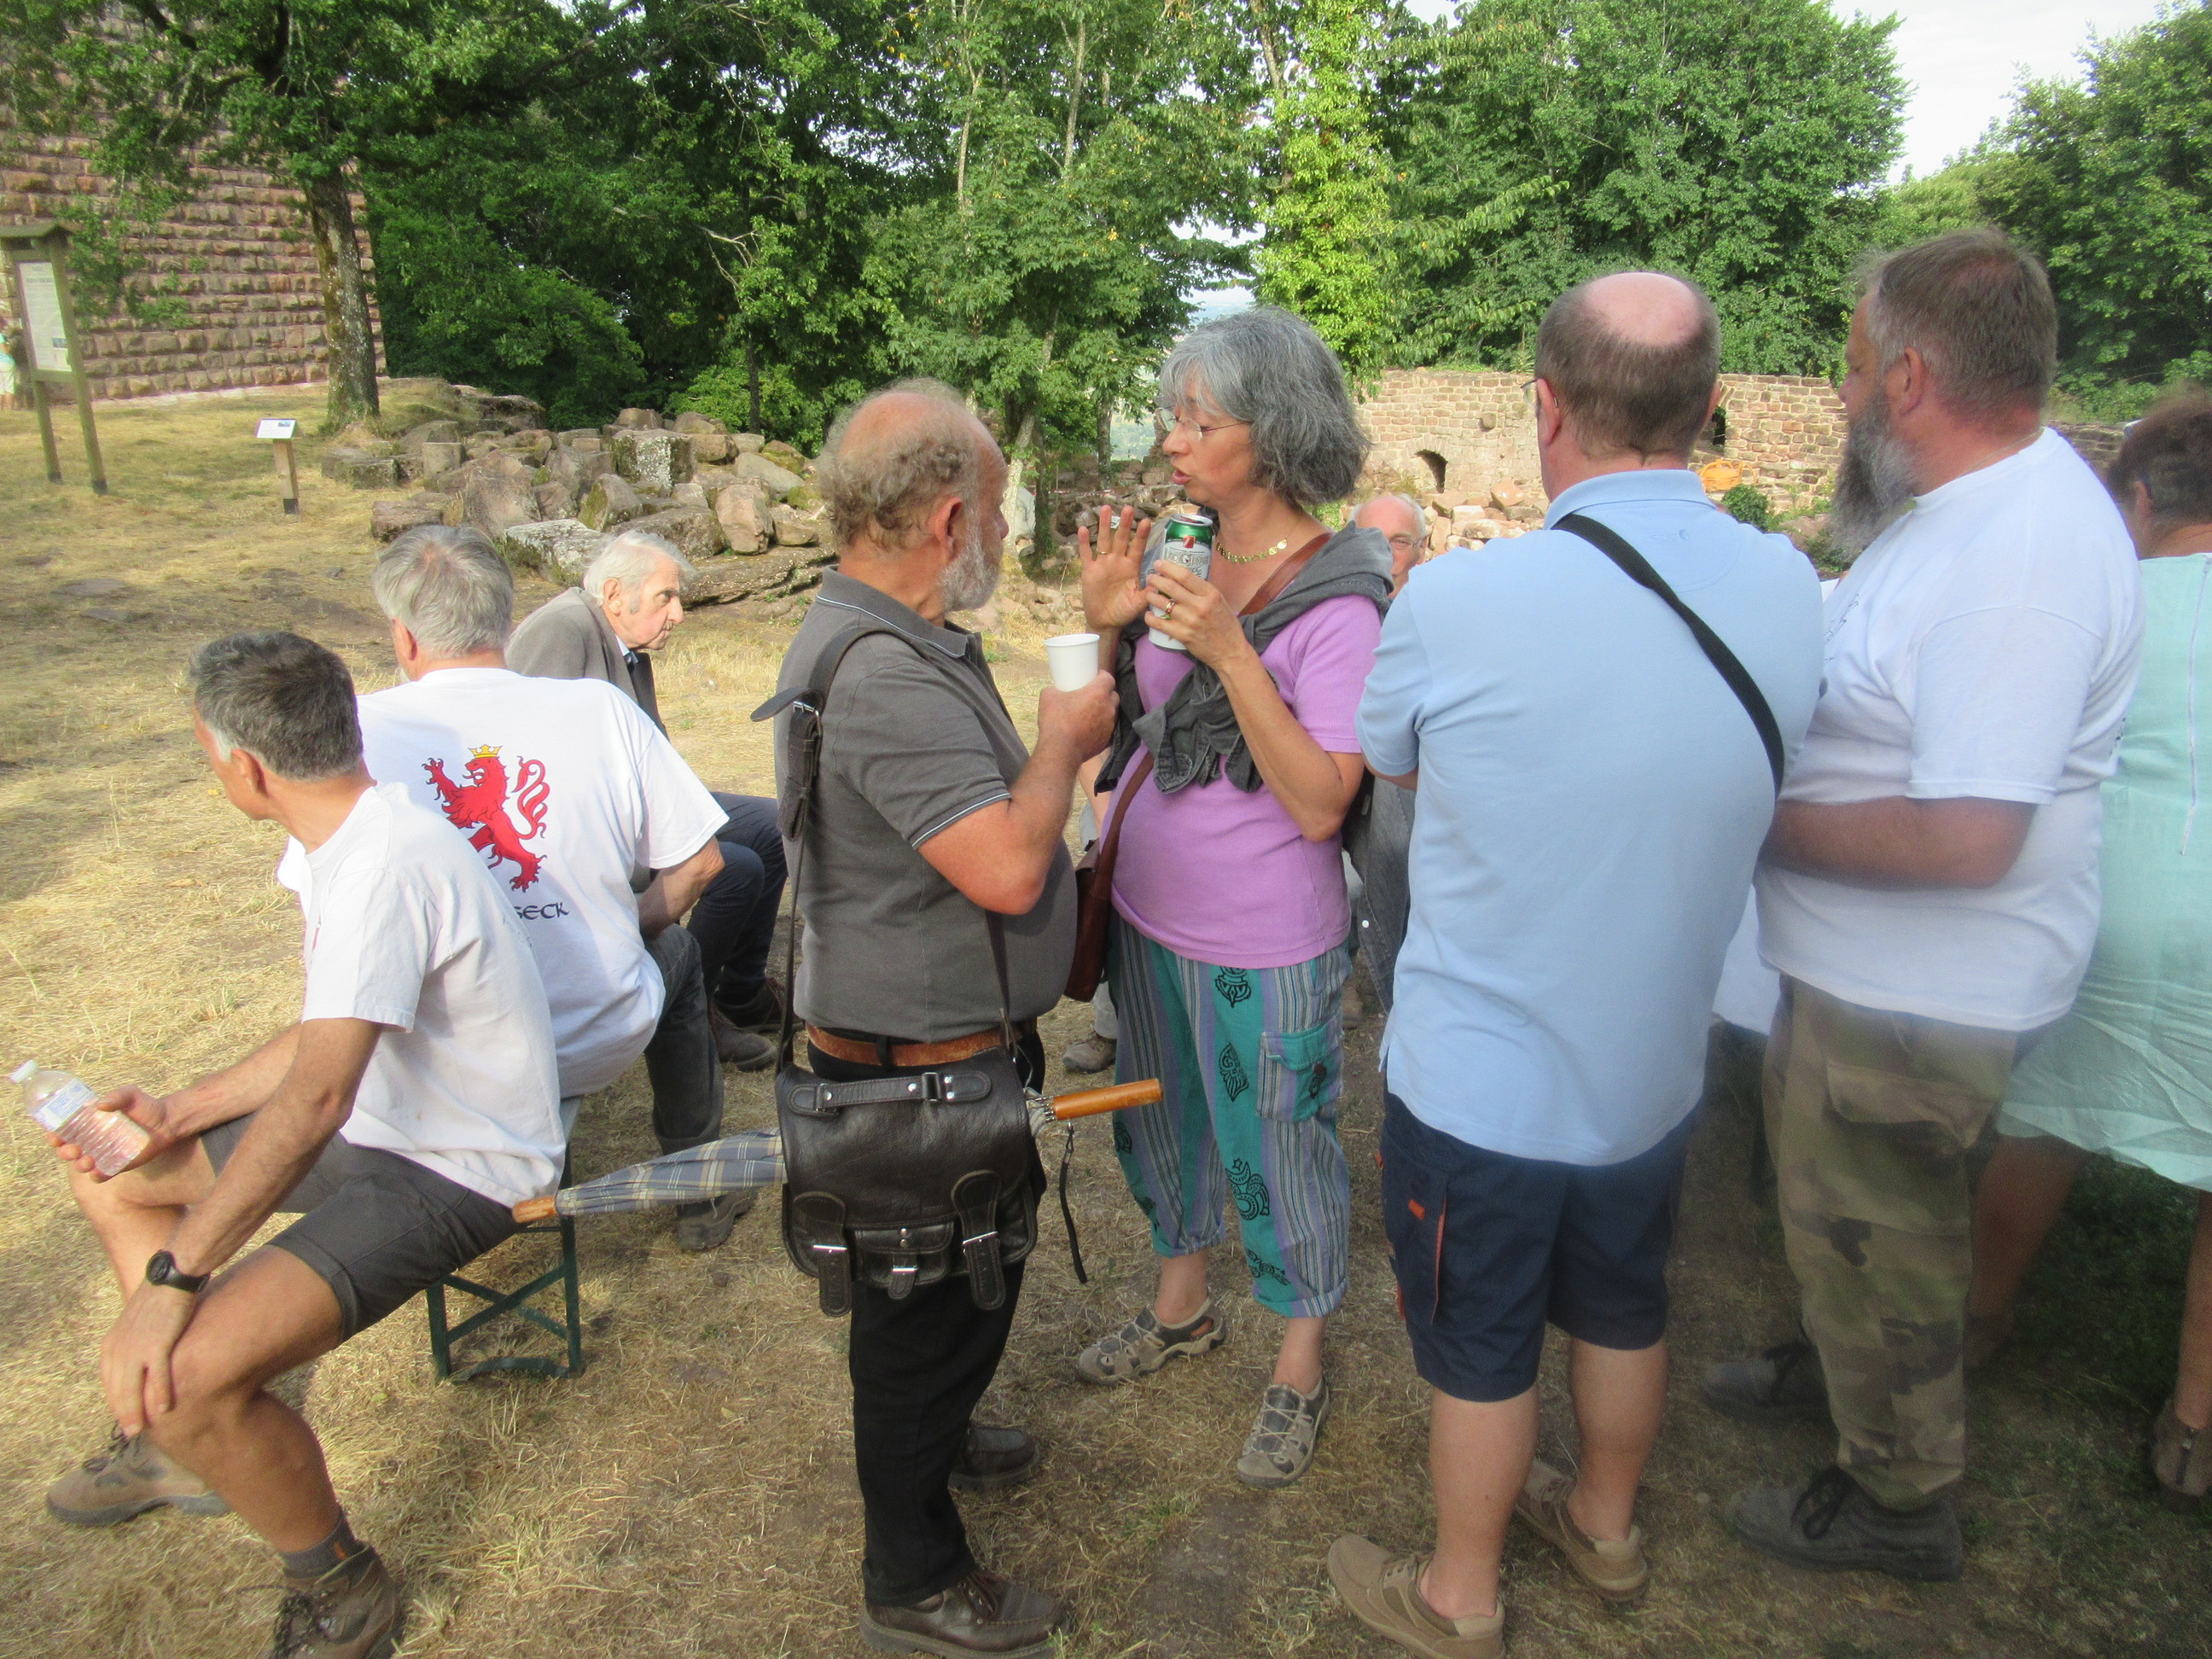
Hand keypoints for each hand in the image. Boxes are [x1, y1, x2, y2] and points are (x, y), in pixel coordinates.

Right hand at [47, 1086, 175, 1178]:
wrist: (167, 1122)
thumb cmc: (145, 1106)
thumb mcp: (130, 1095)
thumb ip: (116, 1097)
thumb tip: (99, 1105)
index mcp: (89, 1123)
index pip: (64, 1131)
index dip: (55, 1135)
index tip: (54, 1137)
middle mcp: (93, 1139)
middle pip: (68, 1149)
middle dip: (64, 1151)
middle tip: (73, 1149)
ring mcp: (103, 1153)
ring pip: (81, 1164)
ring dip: (79, 1165)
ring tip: (87, 1161)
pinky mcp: (116, 1165)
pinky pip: (101, 1175)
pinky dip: (97, 1176)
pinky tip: (97, 1173)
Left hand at [102, 1279, 197, 1435]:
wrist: (171, 1277)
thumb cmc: (159, 1298)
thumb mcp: (136, 1324)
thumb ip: (133, 1345)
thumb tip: (141, 1362)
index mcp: (111, 1345)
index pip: (109, 1383)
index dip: (116, 1403)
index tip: (124, 1417)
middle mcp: (118, 1350)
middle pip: (118, 1391)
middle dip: (123, 1413)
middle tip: (131, 1432)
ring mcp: (136, 1349)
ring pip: (133, 1389)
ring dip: (137, 1412)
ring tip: (142, 1428)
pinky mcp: (157, 1345)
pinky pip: (158, 1377)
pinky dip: (160, 1395)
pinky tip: (164, 1408)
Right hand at [1037, 670, 1117, 763]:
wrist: (1060, 750)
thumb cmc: (1056, 720)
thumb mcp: (1048, 696)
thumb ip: (1056, 689)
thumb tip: (1056, 690)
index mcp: (1098, 693)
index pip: (1109, 678)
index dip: (1102, 676)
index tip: (1094, 677)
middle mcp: (1108, 708)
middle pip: (1113, 696)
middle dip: (1105, 693)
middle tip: (1091, 695)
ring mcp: (1110, 725)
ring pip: (1111, 713)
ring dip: (1104, 710)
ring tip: (1090, 713)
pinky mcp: (1107, 740)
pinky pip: (1107, 728)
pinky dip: (1100, 726)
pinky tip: (1089, 729)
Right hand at [1077, 505, 1151, 632]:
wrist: (1106, 622)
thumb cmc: (1124, 611)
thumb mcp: (1139, 603)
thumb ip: (1147, 592)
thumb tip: (1159, 582)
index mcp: (1131, 567)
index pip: (1137, 547)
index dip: (1141, 535)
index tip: (1146, 521)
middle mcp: (1118, 562)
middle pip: (1121, 538)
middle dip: (1125, 524)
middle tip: (1128, 508)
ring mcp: (1103, 565)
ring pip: (1104, 541)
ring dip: (1105, 525)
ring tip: (1106, 509)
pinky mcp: (1089, 571)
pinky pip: (1086, 554)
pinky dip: (1084, 543)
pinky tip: (1083, 529)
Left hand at [1142, 563, 1250, 671]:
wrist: (1230, 651)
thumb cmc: (1226, 625)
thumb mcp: (1220, 601)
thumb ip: (1203, 591)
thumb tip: (1183, 579)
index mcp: (1210, 594)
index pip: (1185, 576)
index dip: (1168, 568)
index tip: (1158, 564)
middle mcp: (1200, 606)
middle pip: (1171, 587)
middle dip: (1156, 580)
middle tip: (1150, 577)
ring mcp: (1190, 621)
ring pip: (1163, 604)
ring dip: (1151, 597)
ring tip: (1148, 594)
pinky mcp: (1183, 635)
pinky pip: (1161, 624)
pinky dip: (1151, 618)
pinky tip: (1148, 615)